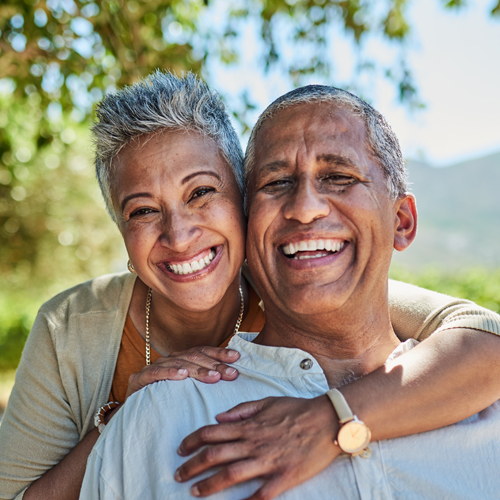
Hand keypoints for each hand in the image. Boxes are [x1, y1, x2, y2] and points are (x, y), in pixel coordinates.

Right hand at [125, 347, 239, 399]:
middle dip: (215, 364)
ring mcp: (153, 368)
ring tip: (214, 376)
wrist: (136, 418)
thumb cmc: (167, 404)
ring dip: (198, 370)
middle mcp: (168, 360)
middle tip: (231, 373)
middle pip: (194, 357)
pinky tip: (182, 375)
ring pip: (179, 363)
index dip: (219, 353)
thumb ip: (205, 381)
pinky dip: (170, 373)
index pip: (202, 351)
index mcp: (181, 359)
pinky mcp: (138, 380)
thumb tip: (232, 375)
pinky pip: (156, 373)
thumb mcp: (189, 391)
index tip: (236, 358)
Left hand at [175, 395, 340, 499]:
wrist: (327, 420)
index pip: (212, 432)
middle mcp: (254, 443)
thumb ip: (242, 410)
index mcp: (249, 425)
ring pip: (231, 474)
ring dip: (209, 484)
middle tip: (178, 475)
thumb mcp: (267, 401)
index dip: (192, 441)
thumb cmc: (297, 409)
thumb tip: (219, 417)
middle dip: (193, 465)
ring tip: (195, 491)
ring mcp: (268, 461)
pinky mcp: (283, 477)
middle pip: (215, 455)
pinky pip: (261, 494)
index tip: (181, 449)